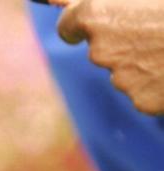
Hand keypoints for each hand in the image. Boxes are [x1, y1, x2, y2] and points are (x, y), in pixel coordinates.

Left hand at [55, 0, 163, 114]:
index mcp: (97, 15)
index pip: (69, 25)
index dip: (76, 24)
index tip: (84, 25)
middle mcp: (101, 50)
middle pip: (101, 49)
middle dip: (121, 40)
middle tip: (154, 27)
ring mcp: (121, 78)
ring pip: (124, 70)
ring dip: (142, 59)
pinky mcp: (142, 101)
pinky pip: (144, 90)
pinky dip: (158, 80)